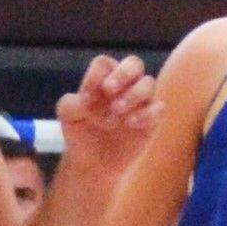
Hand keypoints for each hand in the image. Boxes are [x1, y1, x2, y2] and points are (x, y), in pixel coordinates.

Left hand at [52, 53, 161, 180]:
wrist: (93, 163)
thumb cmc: (81, 132)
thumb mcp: (67, 116)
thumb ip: (71, 103)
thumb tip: (86, 100)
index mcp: (103, 78)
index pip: (104, 64)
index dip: (95, 76)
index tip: (85, 98)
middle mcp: (125, 85)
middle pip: (134, 63)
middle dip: (123, 73)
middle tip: (109, 89)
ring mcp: (141, 101)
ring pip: (149, 83)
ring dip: (133, 94)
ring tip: (117, 110)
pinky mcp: (152, 119)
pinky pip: (158, 108)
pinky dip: (146, 114)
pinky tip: (130, 124)